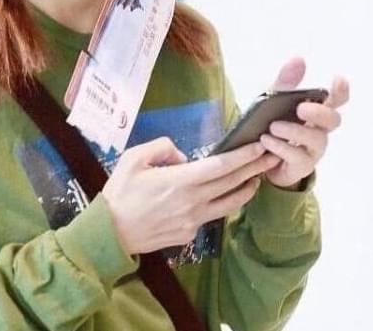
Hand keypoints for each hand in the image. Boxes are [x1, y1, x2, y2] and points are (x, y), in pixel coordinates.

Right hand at [102, 137, 278, 254]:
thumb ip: (161, 148)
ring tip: (257, 178)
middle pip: (232, 184)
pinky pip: (210, 215)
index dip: (243, 157)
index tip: (259, 147)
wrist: (109, 232)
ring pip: (229, 204)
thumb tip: (182, 156)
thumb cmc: (120, 192)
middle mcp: (192, 202)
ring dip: (246, 190)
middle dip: (254, 168)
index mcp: (180, 181)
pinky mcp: (189, 234)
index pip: (221, 167)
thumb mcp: (133, 158)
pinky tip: (221, 196)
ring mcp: (193, 221)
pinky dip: (220, 203)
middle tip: (271, 157)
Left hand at [260, 57, 349, 187]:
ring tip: (273, 126)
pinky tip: (266, 140)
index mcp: (315, 112)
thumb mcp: (272, 101)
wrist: (258, 157)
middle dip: (319, 113)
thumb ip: (285, 83)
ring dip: (294, 131)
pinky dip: (281, 147)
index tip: (337, 79)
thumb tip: (298, 58)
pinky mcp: (301, 165)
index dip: (341, 91)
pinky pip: (297, 157)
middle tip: (300, 108)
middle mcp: (319, 130)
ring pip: (316, 139)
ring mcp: (313, 149)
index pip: (336, 100)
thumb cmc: (271, 124)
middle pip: (333, 120)